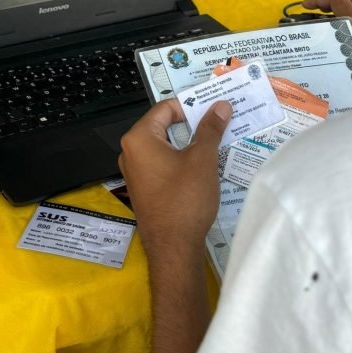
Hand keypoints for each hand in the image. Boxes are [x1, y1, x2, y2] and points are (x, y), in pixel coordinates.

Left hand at [119, 99, 230, 256]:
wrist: (173, 246)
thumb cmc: (185, 199)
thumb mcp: (202, 159)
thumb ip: (210, 129)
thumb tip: (220, 106)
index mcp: (139, 138)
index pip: (165, 108)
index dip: (191, 105)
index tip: (213, 108)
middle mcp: (131, 152)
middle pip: (163, 126)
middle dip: (191, 124)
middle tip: (218, 123)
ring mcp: (135, 172)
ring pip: (164, 146)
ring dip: (188, 143)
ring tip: (215, 142)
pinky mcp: (143, 188)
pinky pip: (162, 163)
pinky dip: (180, 160)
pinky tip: (201, 165)